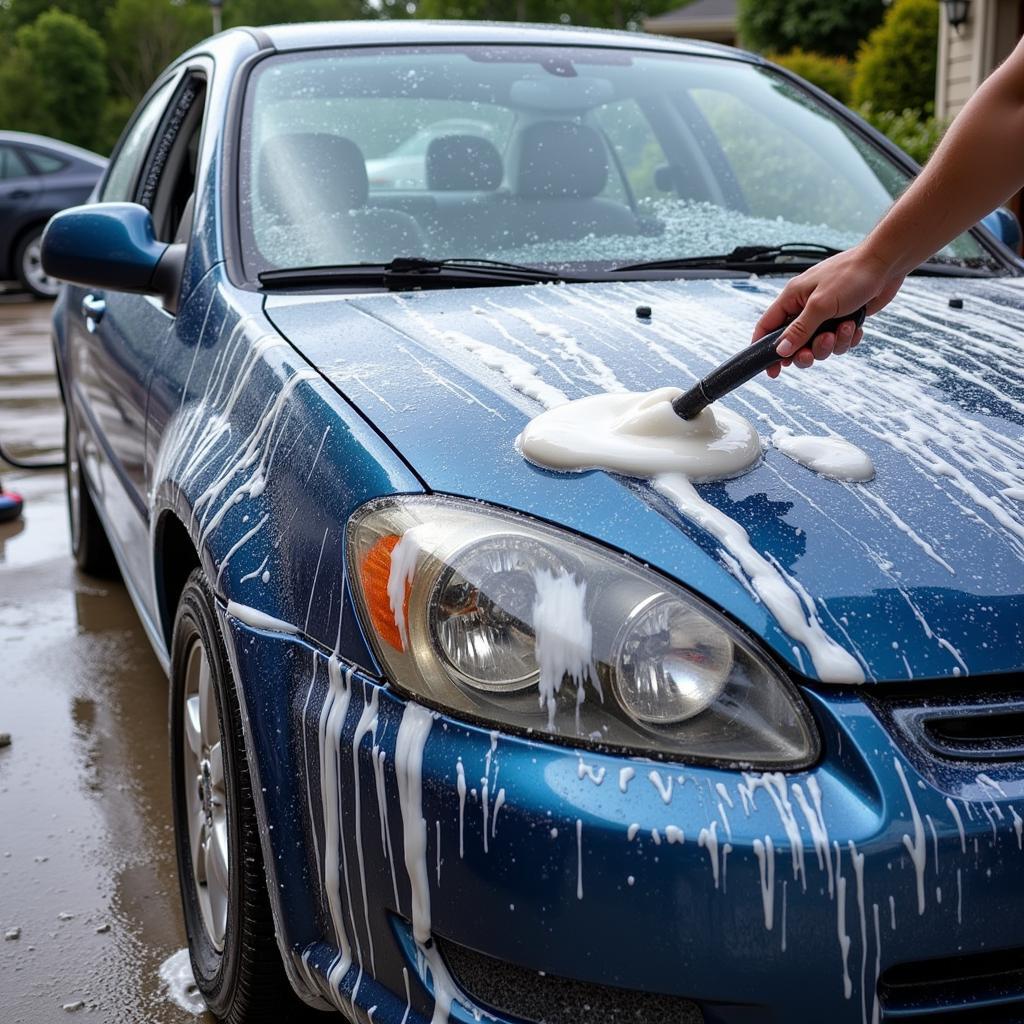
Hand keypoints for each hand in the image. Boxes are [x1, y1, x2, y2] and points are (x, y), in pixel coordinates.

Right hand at [751, 243, 904, 377]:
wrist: (886, 264)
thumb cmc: (851, 275)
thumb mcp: (821, 305)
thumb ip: (799, 330)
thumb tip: (780, 350)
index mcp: (792, 298)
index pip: (767, 327)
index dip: (764, 350)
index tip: (772, 370)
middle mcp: (805, 308)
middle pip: (794, 344)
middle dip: (806, 351)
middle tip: (813, 352)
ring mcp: (825, 315)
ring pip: (818, 345)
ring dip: (832, 344)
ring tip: (843, 328)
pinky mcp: (842, 319)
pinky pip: (838, 341)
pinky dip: (847, 339)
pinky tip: (855, 326)